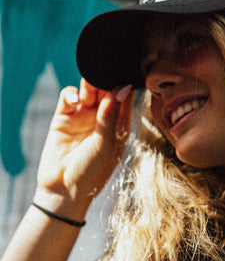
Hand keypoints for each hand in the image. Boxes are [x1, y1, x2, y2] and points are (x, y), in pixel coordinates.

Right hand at [35, 79, 134, 217]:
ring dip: (89, 84)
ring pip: (88, 91)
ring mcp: (83, 118)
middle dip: (105, 80)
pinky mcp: (63, 118)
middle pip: (106, 90)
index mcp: (119, 126)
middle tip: (105, 70)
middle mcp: (102, 119)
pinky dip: (71, 94)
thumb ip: (112, 115)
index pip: (126, 98)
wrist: (63, 190)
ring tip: (90, 83)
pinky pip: (68, 98)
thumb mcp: (106, 143)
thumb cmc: (92, 172)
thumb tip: (122, 88)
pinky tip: (74, 100)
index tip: (125, 69)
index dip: (125, 83)